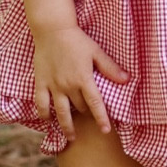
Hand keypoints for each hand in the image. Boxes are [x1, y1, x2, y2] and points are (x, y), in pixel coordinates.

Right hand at [32, 23, 129, 139]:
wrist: (52, 30)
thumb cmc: (77, 40)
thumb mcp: (96, 52)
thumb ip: (110, 68)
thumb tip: (126, 80)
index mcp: (84, 78)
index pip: (95, 103)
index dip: (101, 118)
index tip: (106, 130)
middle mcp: (68, 85)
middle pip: (79, 108)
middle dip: (86, 115)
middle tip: (90, 119)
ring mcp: (53, 86)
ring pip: (60, 112)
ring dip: (66, 126)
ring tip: (71, 136)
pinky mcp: (40, 83)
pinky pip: (41, 104)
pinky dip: (44, 114)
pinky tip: (49, 120)